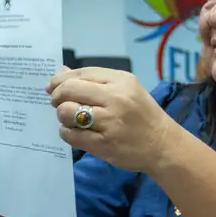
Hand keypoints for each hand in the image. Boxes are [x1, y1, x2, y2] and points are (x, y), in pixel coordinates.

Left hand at [47, 67, 177, 173]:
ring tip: (71, 120)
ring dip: (62, 116)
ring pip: (67, 112)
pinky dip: (67, 133)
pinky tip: (75, 132)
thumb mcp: (125, 90)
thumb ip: (94, 81)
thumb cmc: (142, 114)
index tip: (52, 87)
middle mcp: (115, 98)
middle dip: (57, 96)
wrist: (163, 145)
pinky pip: (71, 135)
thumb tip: (62, 71)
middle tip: (57, 103)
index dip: (60, 80)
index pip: (81, 73)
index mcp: (121, 81)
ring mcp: (109, 122)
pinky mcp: (103, 144)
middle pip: (69, 90)